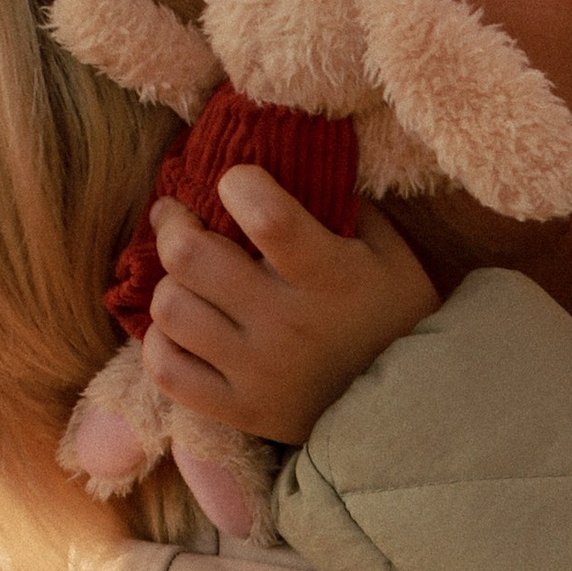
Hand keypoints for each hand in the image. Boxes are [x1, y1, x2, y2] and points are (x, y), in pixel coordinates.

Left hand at [144, 168, 438, 444]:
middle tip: (176, 217)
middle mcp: (289, 326)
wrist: (411, 409)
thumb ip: (339, 204)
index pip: (268, 217)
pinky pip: (169, 371)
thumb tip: (284, 160)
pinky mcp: (241, 410)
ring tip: (182, 276)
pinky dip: (160, 341)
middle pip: (192, 259)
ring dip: (168, 282)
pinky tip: (178, 326)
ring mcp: (260, 373)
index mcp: (332, 278)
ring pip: (172, 310)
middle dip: (173, 224)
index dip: (239, 184)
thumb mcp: (388, 251)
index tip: (235, 180)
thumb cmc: (395, 315)